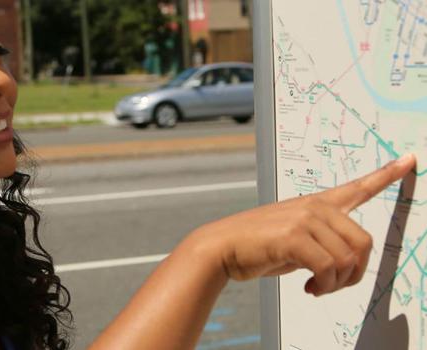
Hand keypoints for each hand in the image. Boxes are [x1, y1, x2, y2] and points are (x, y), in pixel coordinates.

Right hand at [194, 154, 416, 295]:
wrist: (223, 247)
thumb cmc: (257, 245)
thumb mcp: (294, 240)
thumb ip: (320, 243)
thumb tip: (341, 265)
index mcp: (316, 204)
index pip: (357, 186)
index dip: (386, 174)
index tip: (409, 161)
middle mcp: (315, 207)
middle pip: (364, 241)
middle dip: (355, 272)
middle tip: (334, 284)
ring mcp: (304, 219)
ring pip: (347, 258)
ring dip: (336, 284)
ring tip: (317, 288)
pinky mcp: (293, 236)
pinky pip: (328, 268)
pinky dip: (323, 286)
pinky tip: (309, 288)